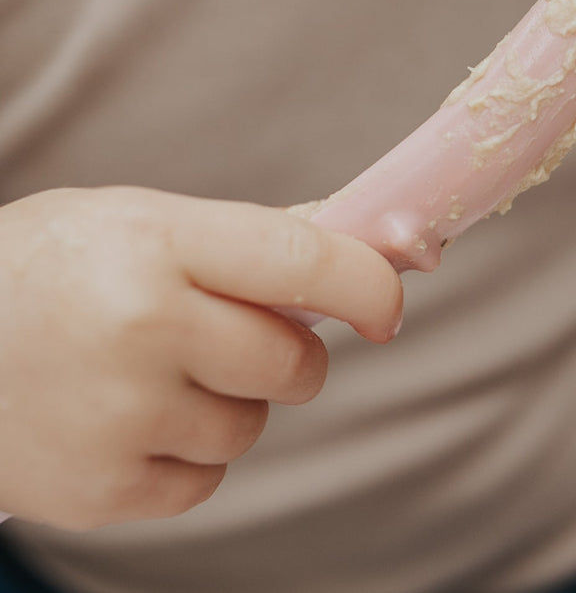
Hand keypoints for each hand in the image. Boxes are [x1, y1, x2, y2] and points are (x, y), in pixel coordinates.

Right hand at [0, 186, 402, 529]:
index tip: (390, 303)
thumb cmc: (50, 268)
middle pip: (292, 361)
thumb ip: (253, 238)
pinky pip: (204, 481)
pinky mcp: (101, 490)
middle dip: (290, 352)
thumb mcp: (140, 220)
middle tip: (239, 335)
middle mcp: (142, 326)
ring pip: (251, 425)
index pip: (301, 260)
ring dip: (230, 403)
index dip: (367, 284)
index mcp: (157, 241)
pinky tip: (126, 418)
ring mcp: (119, 416)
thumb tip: (371, 250)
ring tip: (152, 372)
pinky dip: (185, 454)